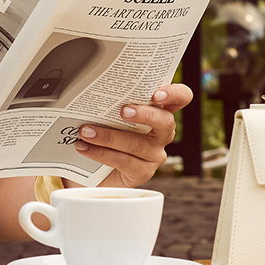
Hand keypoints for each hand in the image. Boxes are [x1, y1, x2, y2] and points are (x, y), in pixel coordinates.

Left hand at [73, 83, 192, 187]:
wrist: (91, 170)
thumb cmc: (102, 134)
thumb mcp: (108, 114)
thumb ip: (111, 103)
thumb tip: (93, 91)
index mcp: (158, 111)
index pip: (181, 98)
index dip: (175, 94)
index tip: (157, 94)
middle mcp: (161, 133)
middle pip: (166, 122)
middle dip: (145, 114)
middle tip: (123, 110)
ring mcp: (155, 154)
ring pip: (138, 144)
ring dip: (109, 136)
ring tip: (86, 131)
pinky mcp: (143, 172)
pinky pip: (124, 161)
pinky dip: (101, 153)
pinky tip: (84, 148)